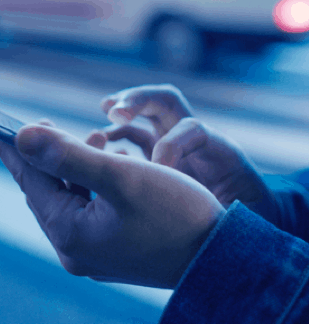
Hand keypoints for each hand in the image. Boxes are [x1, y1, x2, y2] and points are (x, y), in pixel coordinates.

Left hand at [0, 123, 224, 288]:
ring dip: (77, 168)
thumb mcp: (121, 177)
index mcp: (71, 233)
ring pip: (71, 199)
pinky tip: (114, 167)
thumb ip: (69, 156)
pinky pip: (91, 210)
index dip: (20, 149)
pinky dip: (94, 185)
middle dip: (51, 156)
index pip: (32, 181)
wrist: (216, 254)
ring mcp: (96, 252)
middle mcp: (77, 248)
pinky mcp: (114, 249)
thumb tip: (24, 136)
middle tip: (51, 125)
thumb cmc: (175, 212)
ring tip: (97, 141)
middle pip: (49, 192)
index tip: (10, 125)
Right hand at [100, 85, 276, 219]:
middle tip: (114, 111)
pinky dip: (119, 136)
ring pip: (148, 114)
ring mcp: (175, 147)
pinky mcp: (159, 159)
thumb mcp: (237, 210)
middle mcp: (194, 141)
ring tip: (106, 112)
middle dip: (139, 100)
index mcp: (217, 148)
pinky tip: (103, 145)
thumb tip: (179, 200)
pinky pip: (136, 138)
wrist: (243, 222)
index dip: (172, 146)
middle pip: (166, 102)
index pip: (191, 128)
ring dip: (124, 110)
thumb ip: (212, 203)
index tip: (162, 175)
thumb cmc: (242, 217)